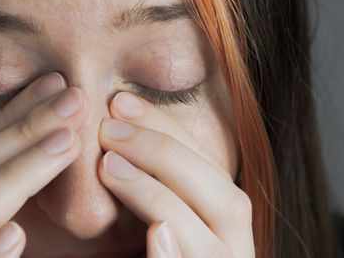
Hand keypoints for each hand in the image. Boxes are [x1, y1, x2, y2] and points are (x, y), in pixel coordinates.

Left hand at [98, 91, 253, 256]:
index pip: (210, 170)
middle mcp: (234, 252)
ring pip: (209, 242)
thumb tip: (118, 126)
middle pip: (224, 200)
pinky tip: (157, 233)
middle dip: (165, 155)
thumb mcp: (139, 217)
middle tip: (108, 128)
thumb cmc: (128, 250)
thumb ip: (147, 182)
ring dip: (156, 197)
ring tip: (108, 166)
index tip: (121, 101)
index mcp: (223, 226)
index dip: (167, 131)